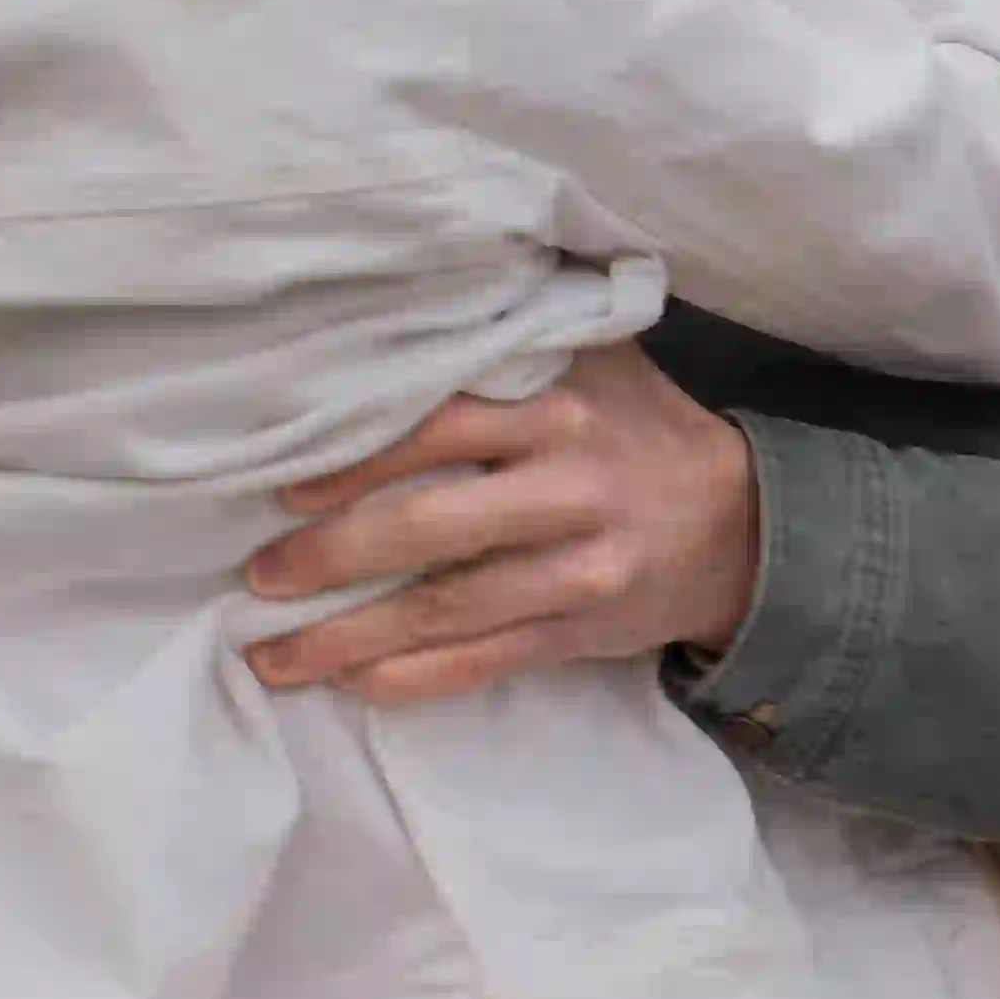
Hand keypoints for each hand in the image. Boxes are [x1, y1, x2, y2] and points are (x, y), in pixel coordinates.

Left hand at [240, 342, 759, 705]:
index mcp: (556, 404)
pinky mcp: (583, 629)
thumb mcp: (589, 359)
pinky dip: (414, 678)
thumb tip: (382, 314)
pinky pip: (485, 661)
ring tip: (274, 656)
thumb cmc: (635, 428)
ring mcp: (578, 565)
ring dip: (348, 638)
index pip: (434, 425)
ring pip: (446, 608)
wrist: (741, 524)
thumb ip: (504, 339)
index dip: (351, 461)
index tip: (282, 486)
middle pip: (427, 526)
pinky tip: (355, 684)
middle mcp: (568, 482)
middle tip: (258, 575)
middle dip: (329, 558)